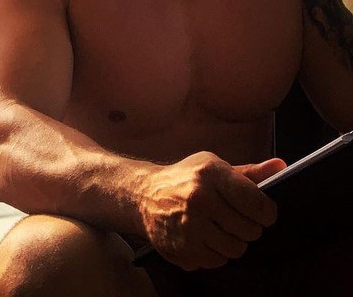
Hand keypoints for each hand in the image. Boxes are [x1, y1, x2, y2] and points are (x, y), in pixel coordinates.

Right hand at [138, 151, 285, 270]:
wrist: (143, 194)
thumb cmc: (184, 178)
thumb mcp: (213, 165)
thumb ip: (249, 172)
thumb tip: (282, 167)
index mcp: (210, 174)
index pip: (257, 203)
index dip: (267, 212)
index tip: (263, 212)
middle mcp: (199, 199)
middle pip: (250, 230)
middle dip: (248, 227)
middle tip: (236, 219)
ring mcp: (189, 226)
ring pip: (236, 249)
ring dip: (233, 242)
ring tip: (220, 228)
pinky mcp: (183, 247)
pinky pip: (218, 261)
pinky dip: (215, 253)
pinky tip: (205, 237)